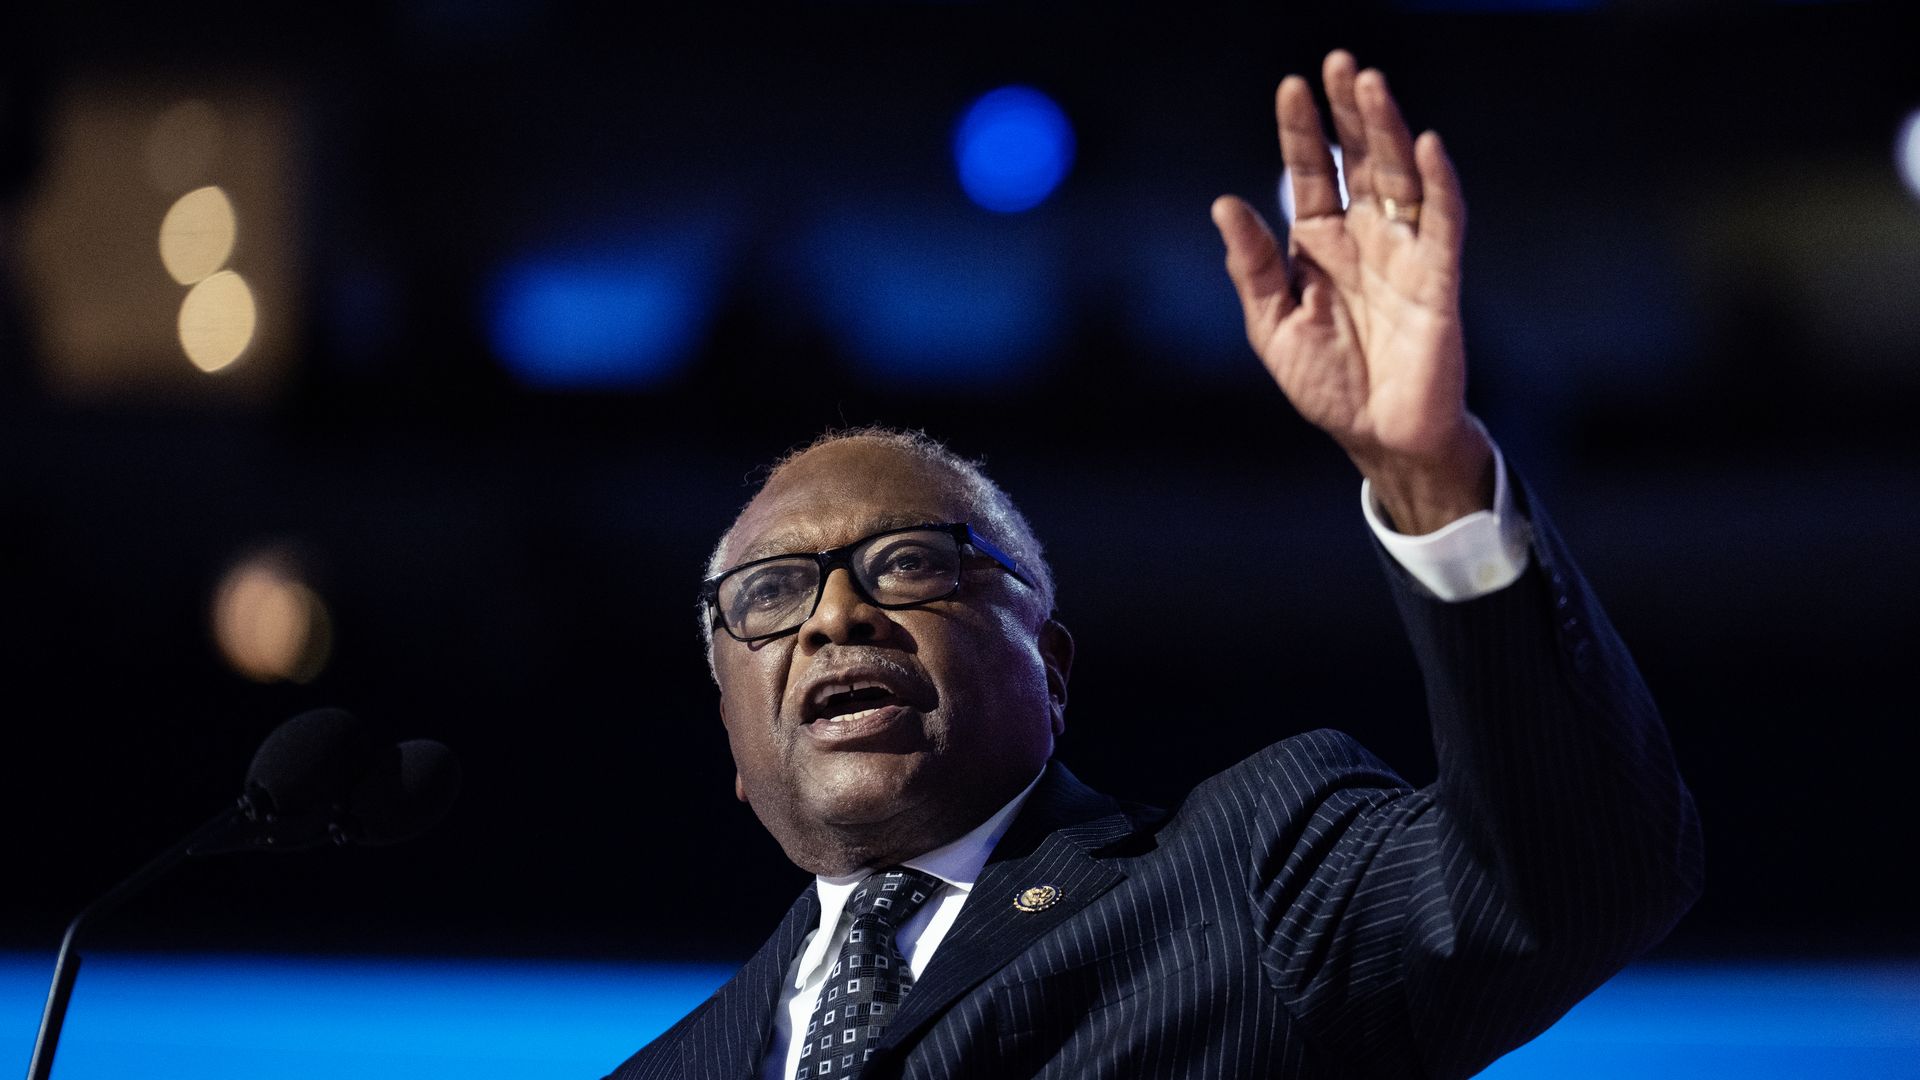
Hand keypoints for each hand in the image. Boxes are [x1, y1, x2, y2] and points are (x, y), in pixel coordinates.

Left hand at [1213, 50, 1492, 534]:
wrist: (1378, 437)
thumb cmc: (1327, 383)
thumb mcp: (1272, 326)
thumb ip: (1252, 267)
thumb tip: (1224, 205)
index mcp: (1320, 245)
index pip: (1313, 174)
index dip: (1303, 132)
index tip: (1292, 86)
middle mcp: (1364, 237)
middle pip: (1359, 160)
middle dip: (1349, 112)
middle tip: (1340, 63)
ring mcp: (1404, 252)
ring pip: (1398, 177)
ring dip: (1387, 131)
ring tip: (1371, 85)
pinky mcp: (1439, 278)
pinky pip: (1442, 222)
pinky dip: (1437, 184)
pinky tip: (1425, 146)